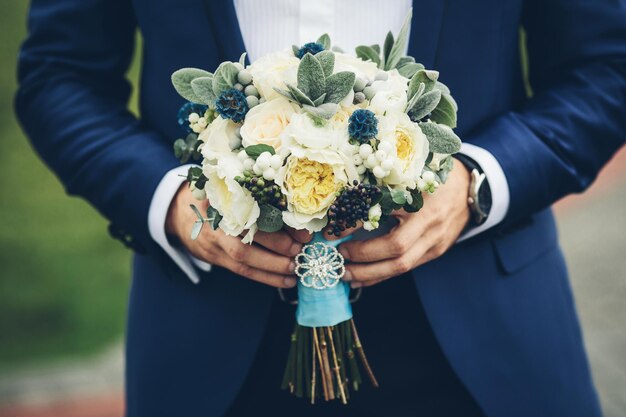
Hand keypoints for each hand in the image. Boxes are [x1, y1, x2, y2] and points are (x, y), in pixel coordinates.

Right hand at [166, 184, 310, 287]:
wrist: (178, 213)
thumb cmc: (215, 196)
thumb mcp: (229, 185)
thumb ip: (255, 190)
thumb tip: (297, 206)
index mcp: (225, 196)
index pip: (255, 206)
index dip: (280, 215)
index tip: (301, 223)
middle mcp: (218, 218)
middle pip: (250, 233)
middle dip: (279, 243)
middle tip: (301, 248)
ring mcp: (215, 240)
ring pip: (245, 256)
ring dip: (274, 265)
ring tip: (296, 268)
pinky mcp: (215, 257)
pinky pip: (243, 270)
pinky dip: (267, 277)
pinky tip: (287, 281)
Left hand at [339, 159, 470, 287]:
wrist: (469, 188)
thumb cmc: (431, 173)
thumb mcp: (406, 171)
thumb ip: (380, 185)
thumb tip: (340, 203)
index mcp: (418, 193)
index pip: (380, 212)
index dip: (352, 224)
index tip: (329, 230)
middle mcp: (429, 218)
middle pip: (395, 247)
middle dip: (362, 257)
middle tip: (338, 257)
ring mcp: (435, 238)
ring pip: (401, 264)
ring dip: (370, 273)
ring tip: (345, 274)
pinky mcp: (437, 250)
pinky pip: (407, 268)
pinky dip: (382, 275)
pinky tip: (363, 277)